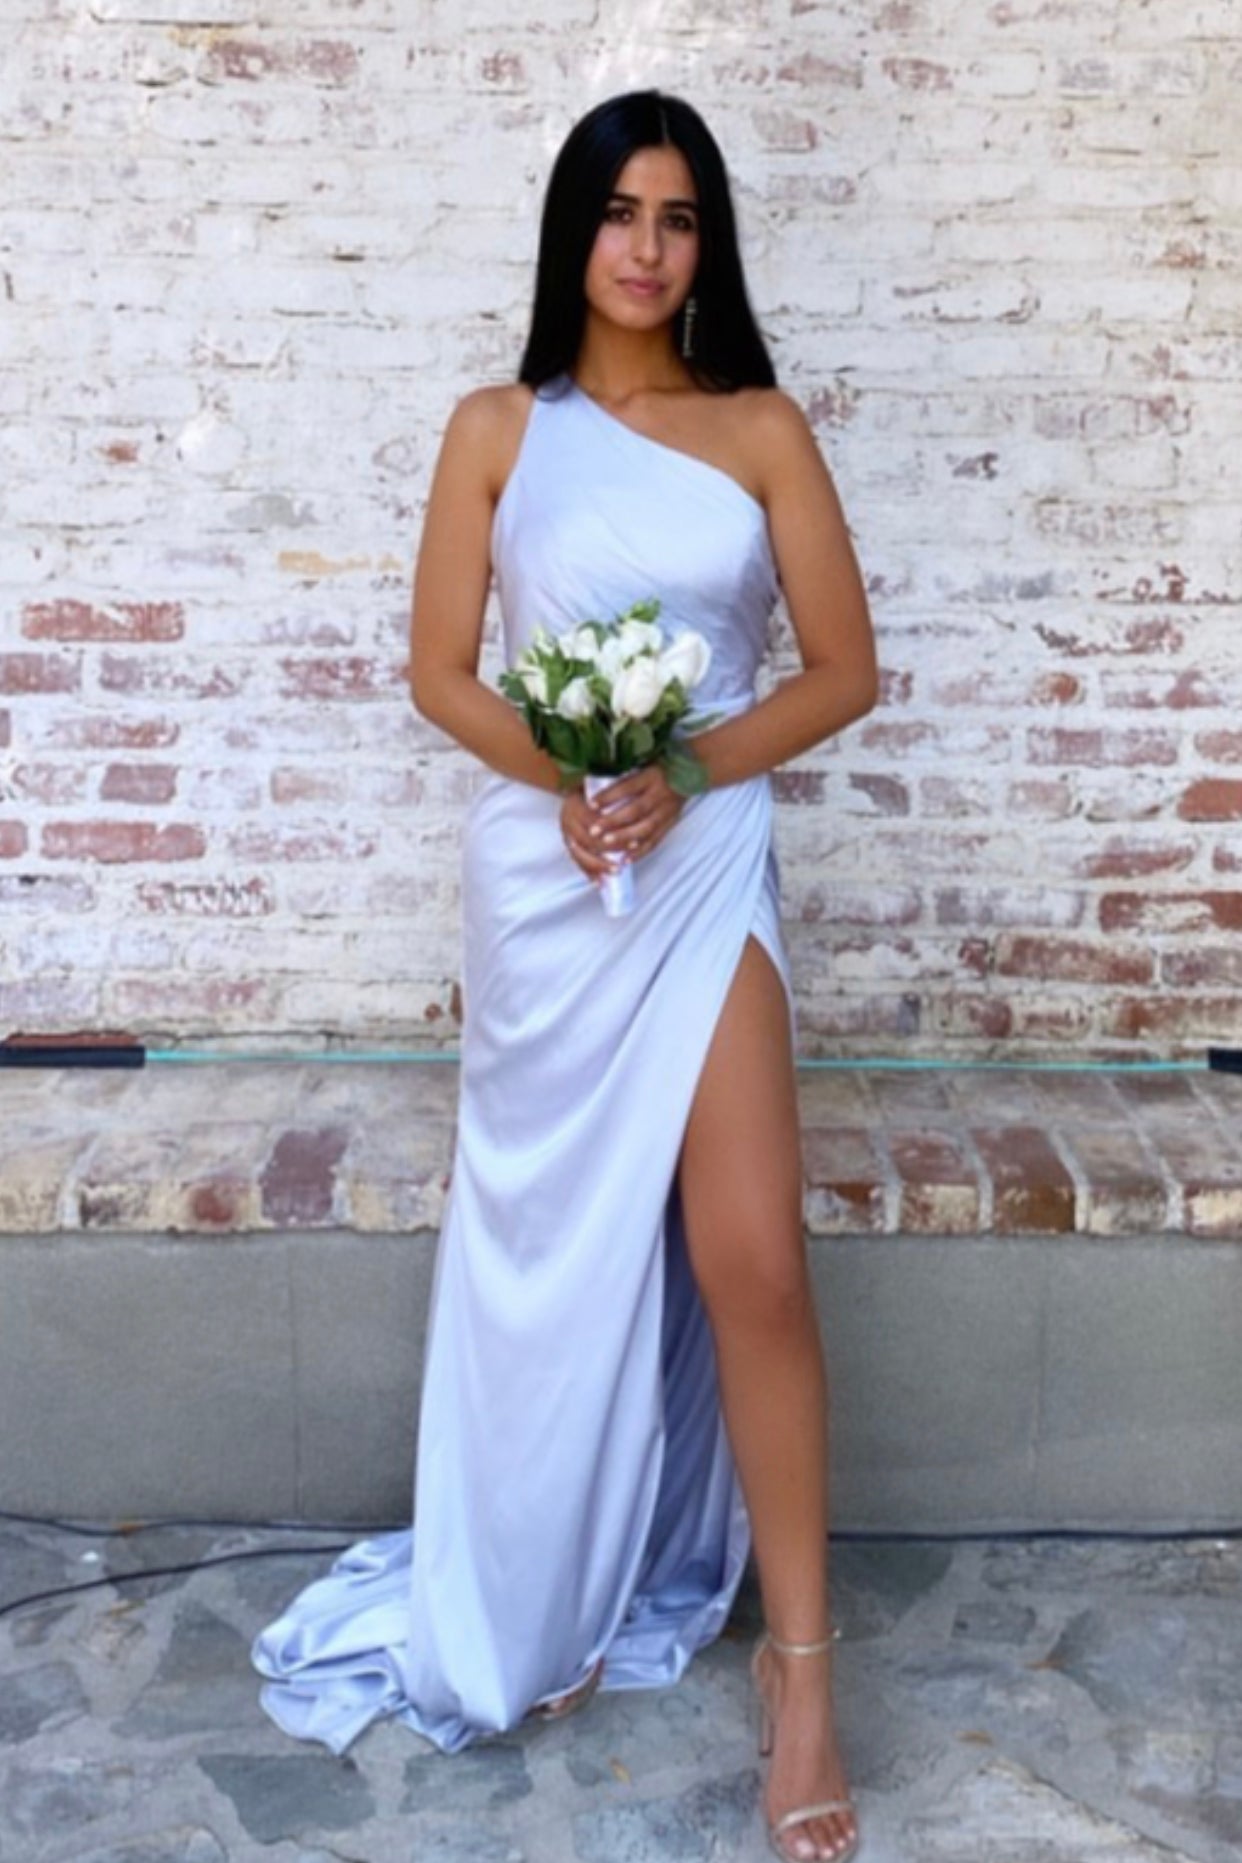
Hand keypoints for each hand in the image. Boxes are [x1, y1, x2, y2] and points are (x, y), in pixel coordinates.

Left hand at [559, 766, 685, 883]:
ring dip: (625, 837)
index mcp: (651, 777)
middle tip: (593, 830)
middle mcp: (660, 794)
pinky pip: (655, 840)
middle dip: (613, 821)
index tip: (590, 804)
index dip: (609, 796)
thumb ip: (625, 776)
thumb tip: (596, 783)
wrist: (691, 773)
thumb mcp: (644, 765)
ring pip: (646, 828)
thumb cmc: (659, 768)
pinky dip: (640, 851)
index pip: (627, 787)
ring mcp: (667, 811)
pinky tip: (625, 859)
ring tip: (606, 844)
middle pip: (636, 810)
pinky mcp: (671, 824)